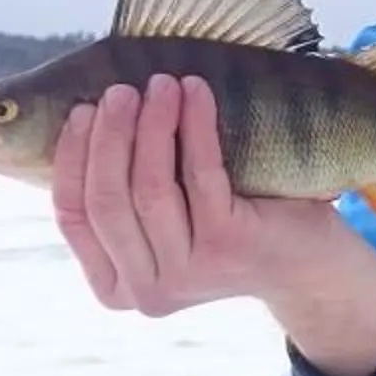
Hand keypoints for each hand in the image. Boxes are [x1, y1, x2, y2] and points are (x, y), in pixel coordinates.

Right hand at [52, 72, 363, 318]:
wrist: (304, 261)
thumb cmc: (223, 226)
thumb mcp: (160, 220)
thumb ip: (120, 194)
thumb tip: (80, 121)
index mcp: (114, 286)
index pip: (73, 216)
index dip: (70, 158)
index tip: (80, 110)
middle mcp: (145, 291)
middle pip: (106, 200)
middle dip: (108, 136)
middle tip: (120, 90)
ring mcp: (186, 274)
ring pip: (150, 188)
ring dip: (151, 125)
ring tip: (160, 83)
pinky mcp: (227, 247)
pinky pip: (200, 174)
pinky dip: (194, 126)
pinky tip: (195, 93)